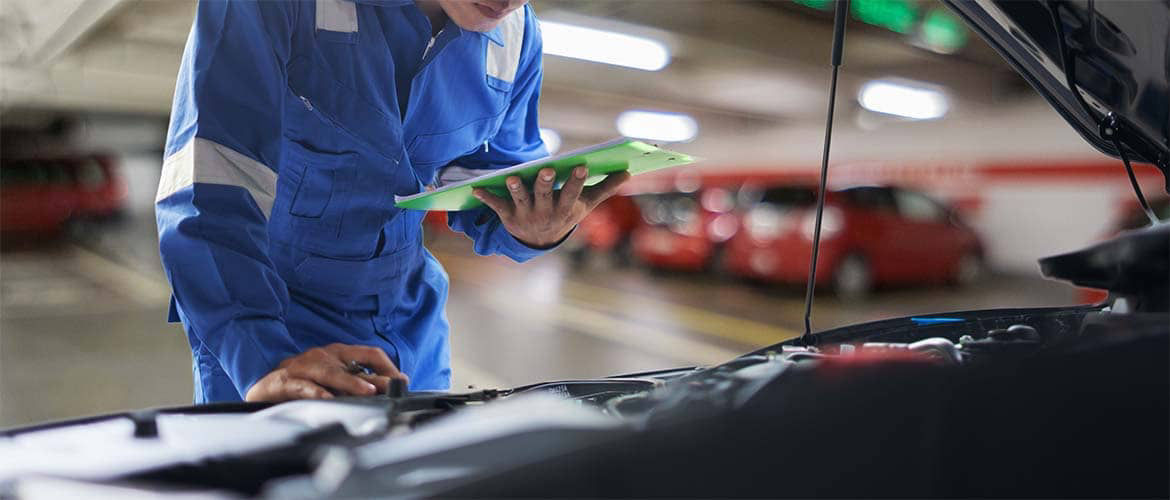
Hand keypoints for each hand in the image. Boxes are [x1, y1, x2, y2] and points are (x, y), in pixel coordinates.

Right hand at [244, 343, 407, 401]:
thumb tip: (388, 390)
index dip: (387, 366)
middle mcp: (323, 356)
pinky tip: (328, 399)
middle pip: (352, 363)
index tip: (402, 381)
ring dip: (350, 382)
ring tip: (367, 391)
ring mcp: (304, 367)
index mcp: (338, 354)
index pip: (369, 354)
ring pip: (330, 373)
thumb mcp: (334, 379)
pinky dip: (317, 392)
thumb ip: (359, 382)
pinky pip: (304, 386)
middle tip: (390, 387)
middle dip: (373, 377)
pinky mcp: (286, 381)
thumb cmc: (304, 381)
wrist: (264, 387)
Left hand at [472, 166, 630, 247]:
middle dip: (545, 183)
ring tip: (511, 177)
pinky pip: (496, 206)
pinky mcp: (508, 216)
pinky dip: (486, 197)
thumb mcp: (585, 204)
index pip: (572, 193)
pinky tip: (475, 189)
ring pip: (520, 199)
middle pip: (545, 195)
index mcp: (566, 208)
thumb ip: (605, 188)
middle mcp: (546, 212)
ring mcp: (526, 215)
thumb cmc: (565, 213)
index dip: (575, 181)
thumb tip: (628, 173)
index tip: (581, 166)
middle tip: (545, 169)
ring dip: (515, 189)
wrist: (539, 241)